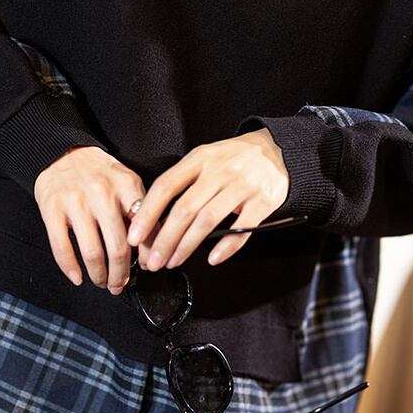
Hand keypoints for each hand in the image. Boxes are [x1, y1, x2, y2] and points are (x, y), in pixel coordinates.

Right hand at [33, 145, 147, 292]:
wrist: (63, 152)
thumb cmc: (99, 173)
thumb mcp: (126, 181)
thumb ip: (139, 210)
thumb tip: (151, 248)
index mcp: (126, 185)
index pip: (143, 228)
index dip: (146, 255)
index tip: (146, 268)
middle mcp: (102, 192)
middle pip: (118, 247)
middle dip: (121, 274)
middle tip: (120, 284)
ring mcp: (75, 201)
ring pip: (92, 252)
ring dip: (99, 276)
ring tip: (102, 283)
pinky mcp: (52, 208)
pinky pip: (61, 246)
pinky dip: (70, 268)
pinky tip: (77, 277)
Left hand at [125, 128, 289, 269]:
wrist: (277, 150)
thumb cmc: (234, 159)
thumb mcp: (205, 158)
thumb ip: (184, 181)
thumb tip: (154, 217)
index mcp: (200, 159)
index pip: (166, 186)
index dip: (147, 213)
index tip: (135, 235)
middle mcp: (219, 171)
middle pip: (184, 209)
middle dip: (164, 239)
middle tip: (153, 260)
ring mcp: (242, 186)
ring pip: (208, 220)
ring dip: (187, 245)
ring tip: (174, 261)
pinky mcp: (263, 201)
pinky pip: (241, 228)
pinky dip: (226, 246)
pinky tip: (212, 258)